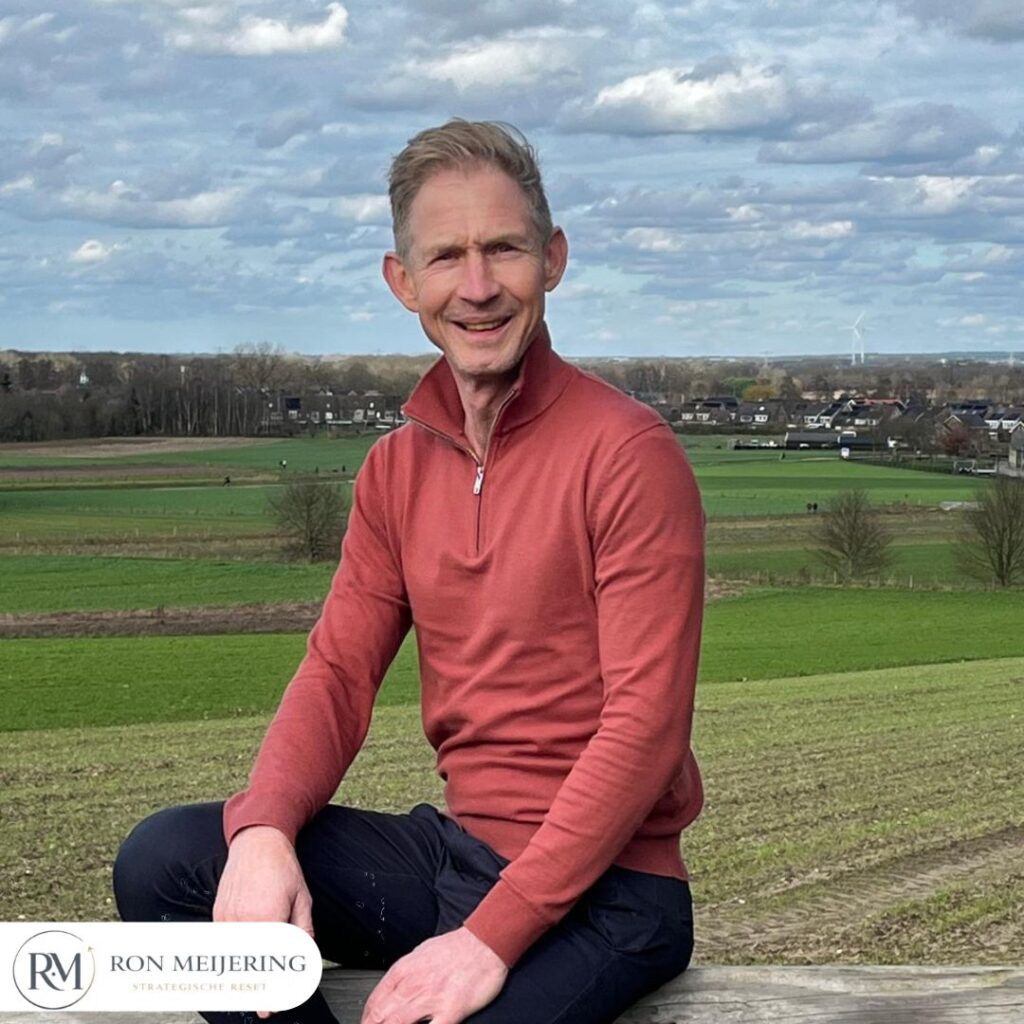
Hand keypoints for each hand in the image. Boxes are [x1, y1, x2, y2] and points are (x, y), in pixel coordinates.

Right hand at [213, 825, 313, 1019]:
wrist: (257, 841)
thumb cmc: (281, 866)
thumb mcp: (301, 896)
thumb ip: (302, 927)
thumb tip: (306, 953)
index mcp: (266, 918)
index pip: (266, 963)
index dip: (268, 988)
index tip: (270, 1006)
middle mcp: (242, 921)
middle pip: (244, 966)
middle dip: (252, 989)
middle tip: (263, 1004)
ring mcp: (226, 918)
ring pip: (230, 957)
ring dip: (238, 975)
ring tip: (249, 990)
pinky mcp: (218, 913)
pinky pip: (222, 942)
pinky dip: (228, 956)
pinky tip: (236, 966)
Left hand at [360, 927, 507, 1023]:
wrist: (485, 941)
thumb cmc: (456, 948)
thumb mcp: (420, 953)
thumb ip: (404, 974)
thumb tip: (391, 990)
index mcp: (404, 970)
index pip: (374, 1002)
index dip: (367, 1019)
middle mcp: (413, 984)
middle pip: (380, 1017)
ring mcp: (431, 999)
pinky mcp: (451, 1011)